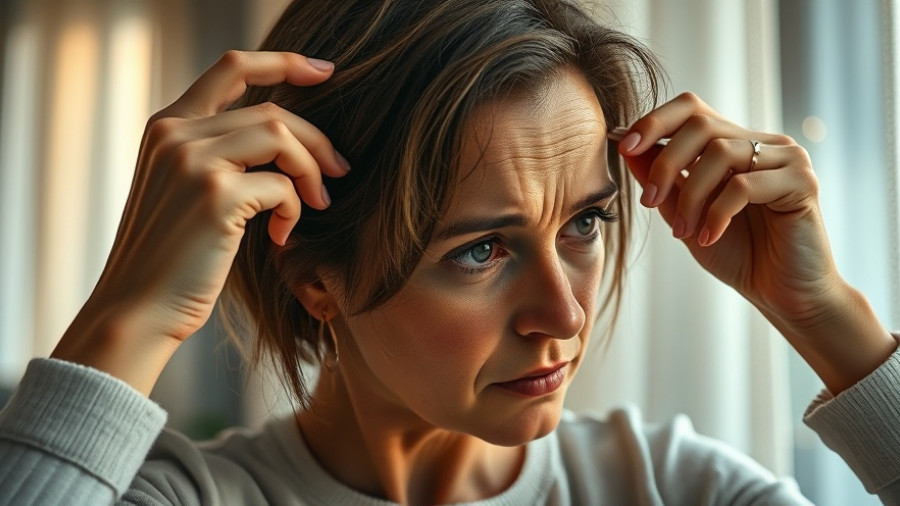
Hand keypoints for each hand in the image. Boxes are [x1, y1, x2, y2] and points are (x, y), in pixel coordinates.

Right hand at [52, 51, 349, 392]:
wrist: (138, 310)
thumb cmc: (171, 259)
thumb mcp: (182, 191)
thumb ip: (218, 155)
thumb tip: (285, 142)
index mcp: (166, 126)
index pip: (231, 67)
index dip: (283, 63)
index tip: (325, 72)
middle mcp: (175, 133)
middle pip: (271, 109)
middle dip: (316, 141)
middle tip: (338, 171)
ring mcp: (192, 160)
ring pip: (281, 136)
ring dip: (311, 172)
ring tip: (317, 203)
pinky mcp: (214, 194)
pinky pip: (281, 185)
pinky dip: (294, 210)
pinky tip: (281, 236)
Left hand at [618, 92, 832, 322]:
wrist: (782, 293)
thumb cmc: (737, 254)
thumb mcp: (685, 215)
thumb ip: (662, 182)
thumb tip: (628, 148)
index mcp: (734, 144)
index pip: (692, 109)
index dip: (654, 122)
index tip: (625, 148)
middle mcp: (762, 142)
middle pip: (701, 125)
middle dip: (665, 164)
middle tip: (649, 202)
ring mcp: (786, 158)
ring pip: (721, 153)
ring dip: (690, 196)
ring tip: (683, 232)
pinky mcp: (802, 181)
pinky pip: (744, 184)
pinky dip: (717, 213)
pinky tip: (709, 236)